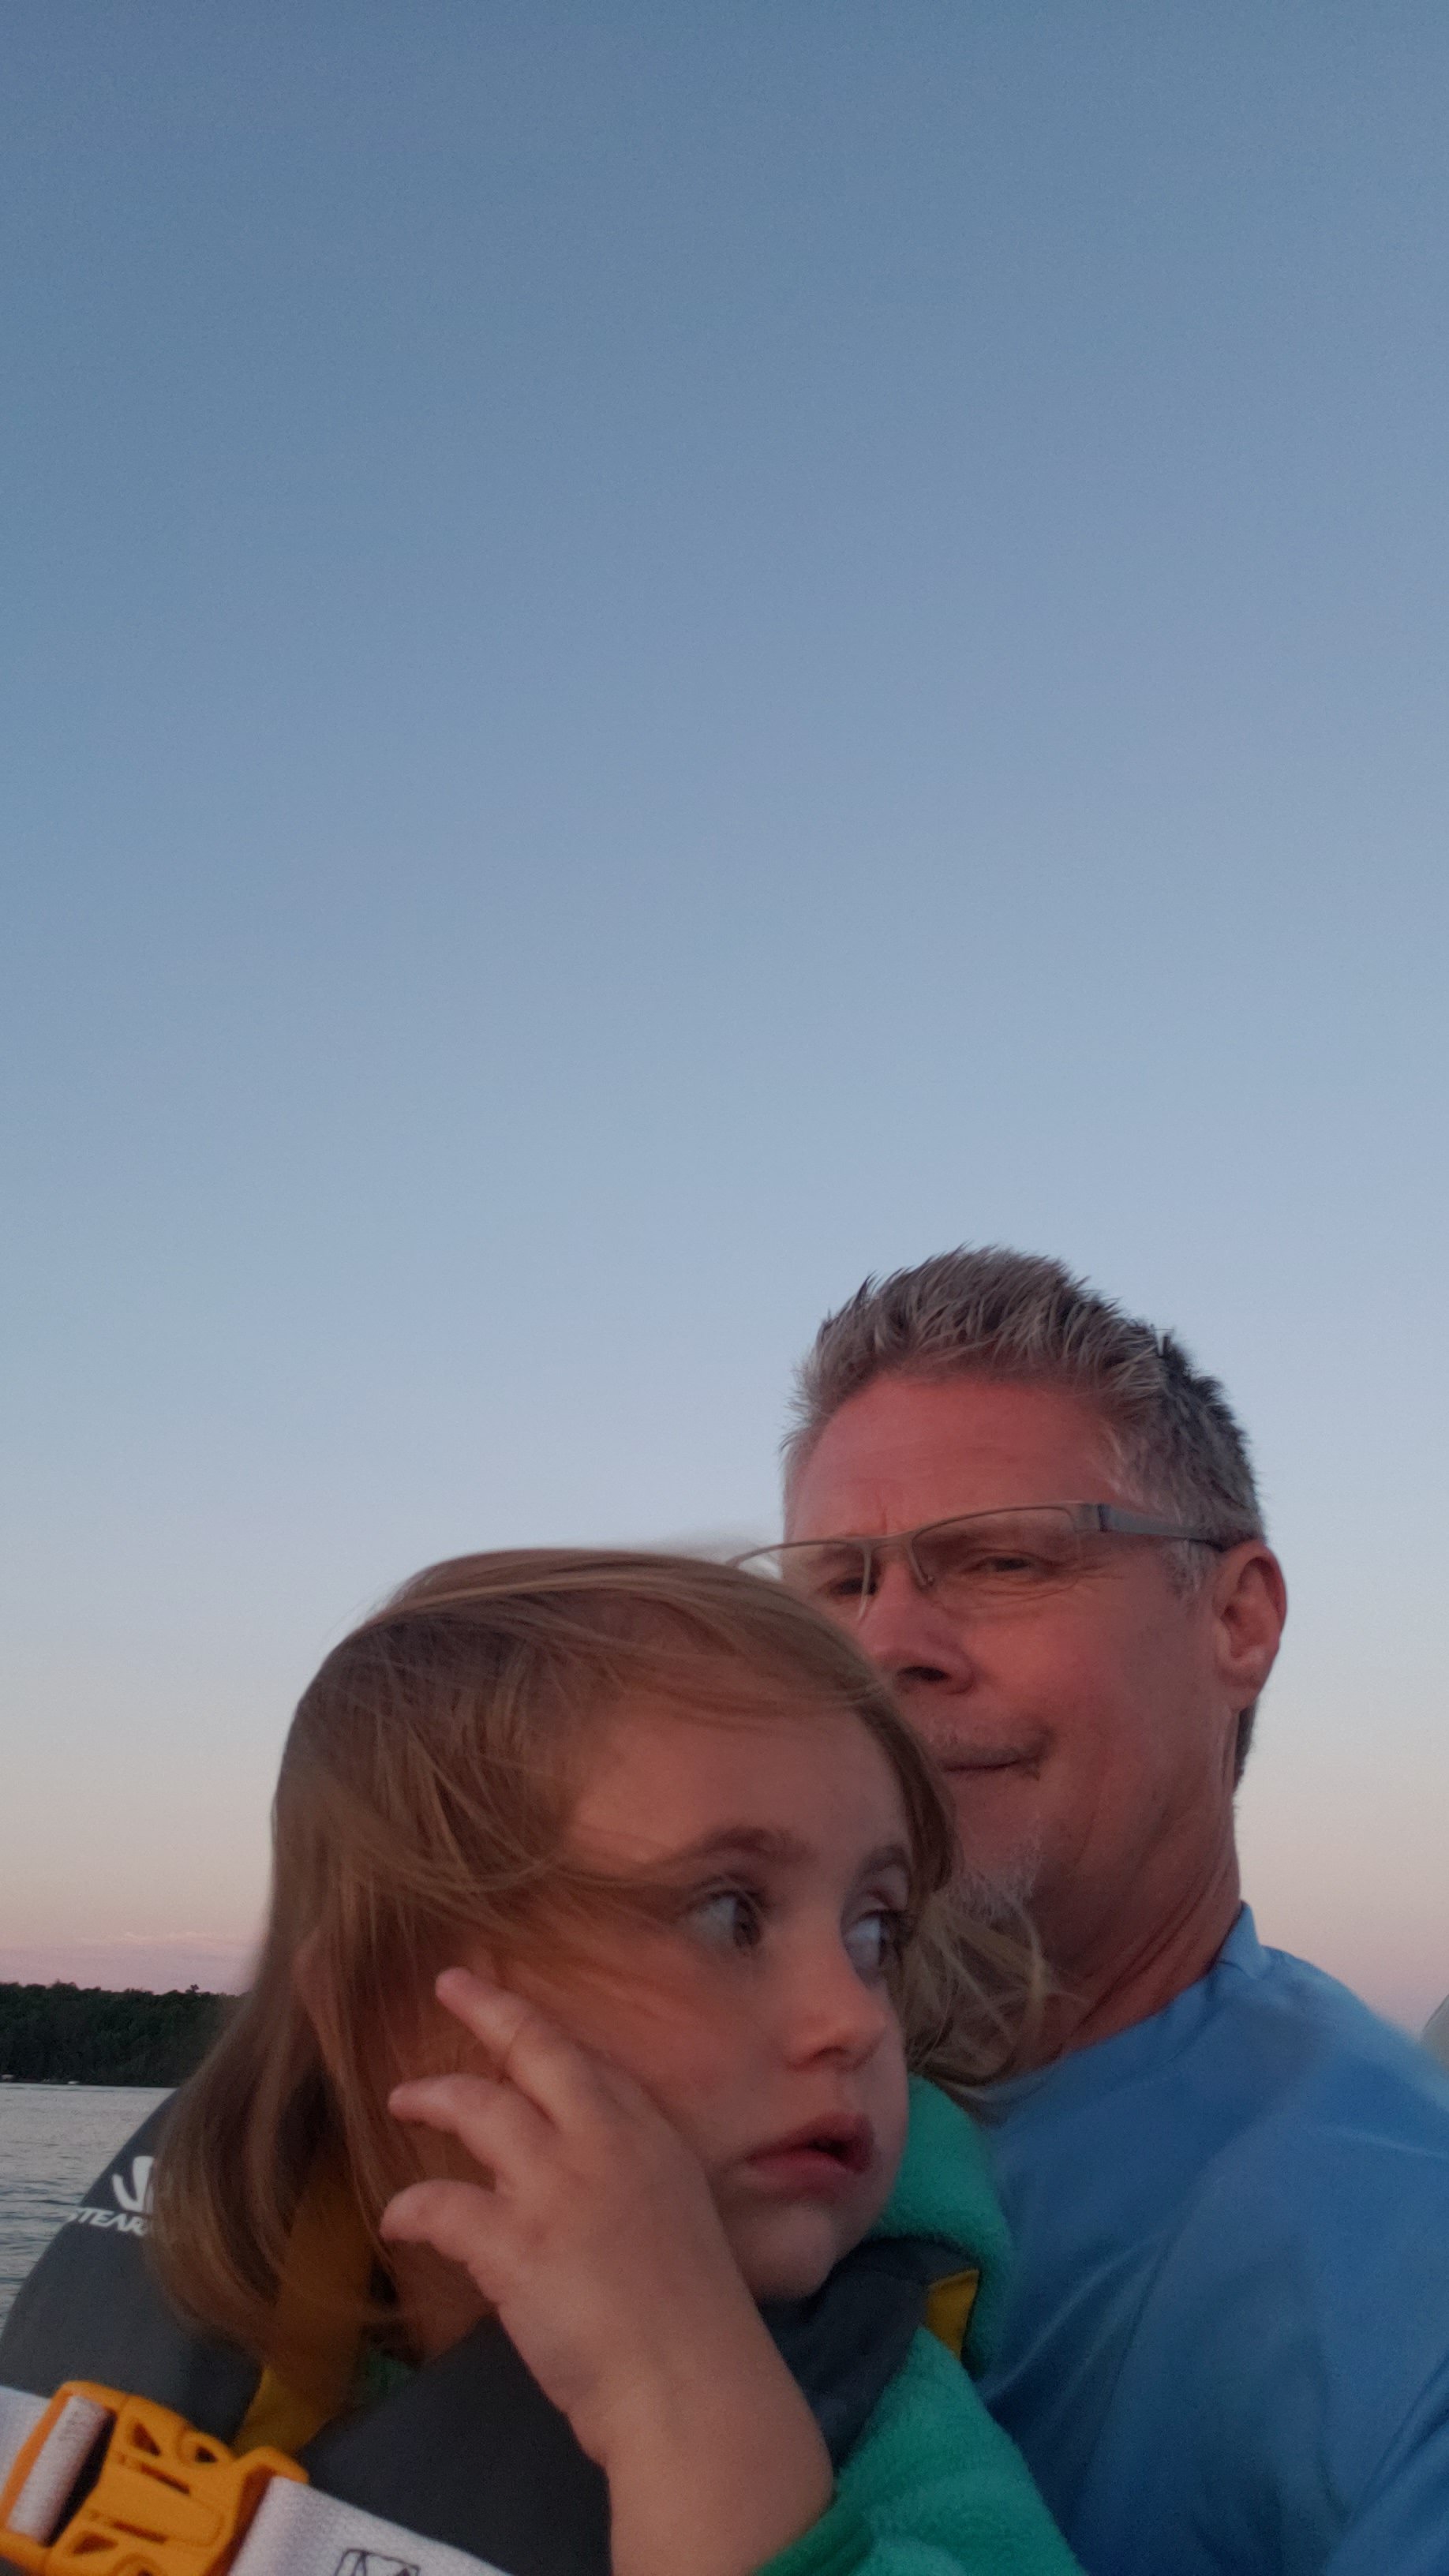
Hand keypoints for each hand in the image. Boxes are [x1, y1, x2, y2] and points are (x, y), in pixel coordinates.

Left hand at [382, 1967, 831, 2575]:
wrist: (692, 2383)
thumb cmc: (695, 2322)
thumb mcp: (677, 2221)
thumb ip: (627, 2186)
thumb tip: (574, 2186)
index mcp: (651, 2137)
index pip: (589, 2063)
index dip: (544, 2031)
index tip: (516, 2011)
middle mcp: (604, 2140)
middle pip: (536, 2050)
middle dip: (489, 2009)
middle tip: (451, 1985)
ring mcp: (555, 2184)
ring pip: (477, 2107)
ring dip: (433, 2098)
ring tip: (402, 2100)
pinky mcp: (513, 2240)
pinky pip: (440, 2204)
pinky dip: (409, 2208)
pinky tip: (395, 2220)